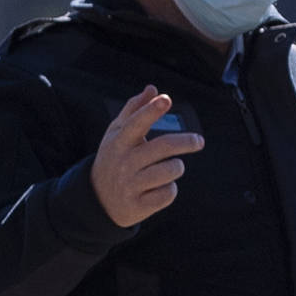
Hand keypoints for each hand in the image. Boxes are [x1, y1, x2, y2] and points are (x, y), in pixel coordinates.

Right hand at [90, 87, 203, 227]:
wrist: (97, 200)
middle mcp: (124, 162)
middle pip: (163, 147)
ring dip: (176, 168)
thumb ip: (134, 110)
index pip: (136, 123)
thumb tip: (153, 89)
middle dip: (186, 142)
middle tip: (198, 141)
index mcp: (119, 142)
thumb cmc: (113, 159)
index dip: (151, 110)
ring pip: (170, 171)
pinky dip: (169, 190)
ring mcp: (130, 185)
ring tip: (170, 168)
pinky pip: (168, 194)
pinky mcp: (138, 206)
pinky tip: (160, 188)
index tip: (166, 99)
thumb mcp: (117, 134)